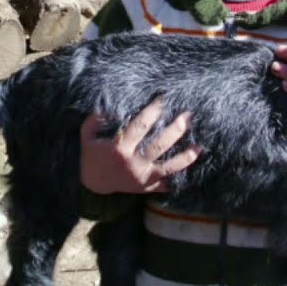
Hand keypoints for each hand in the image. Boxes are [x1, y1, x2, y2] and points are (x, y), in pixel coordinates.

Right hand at [79, 99, 201, 194]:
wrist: (92, 186)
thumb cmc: (91, 156)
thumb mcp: (87, 136)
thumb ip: (95, 120)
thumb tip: (108, 106)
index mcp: (119, 149)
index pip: (140, 126)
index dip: (153, 111)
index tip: (163, 98)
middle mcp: (133, 164)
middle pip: (159, 145)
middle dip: (176, 130)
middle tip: (188, 116)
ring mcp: (142, 178)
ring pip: (168, 167)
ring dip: (185, 157)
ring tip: (200, 147)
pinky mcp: (147, 188)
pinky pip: (166, 184)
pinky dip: (180, 177)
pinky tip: (194, 169)